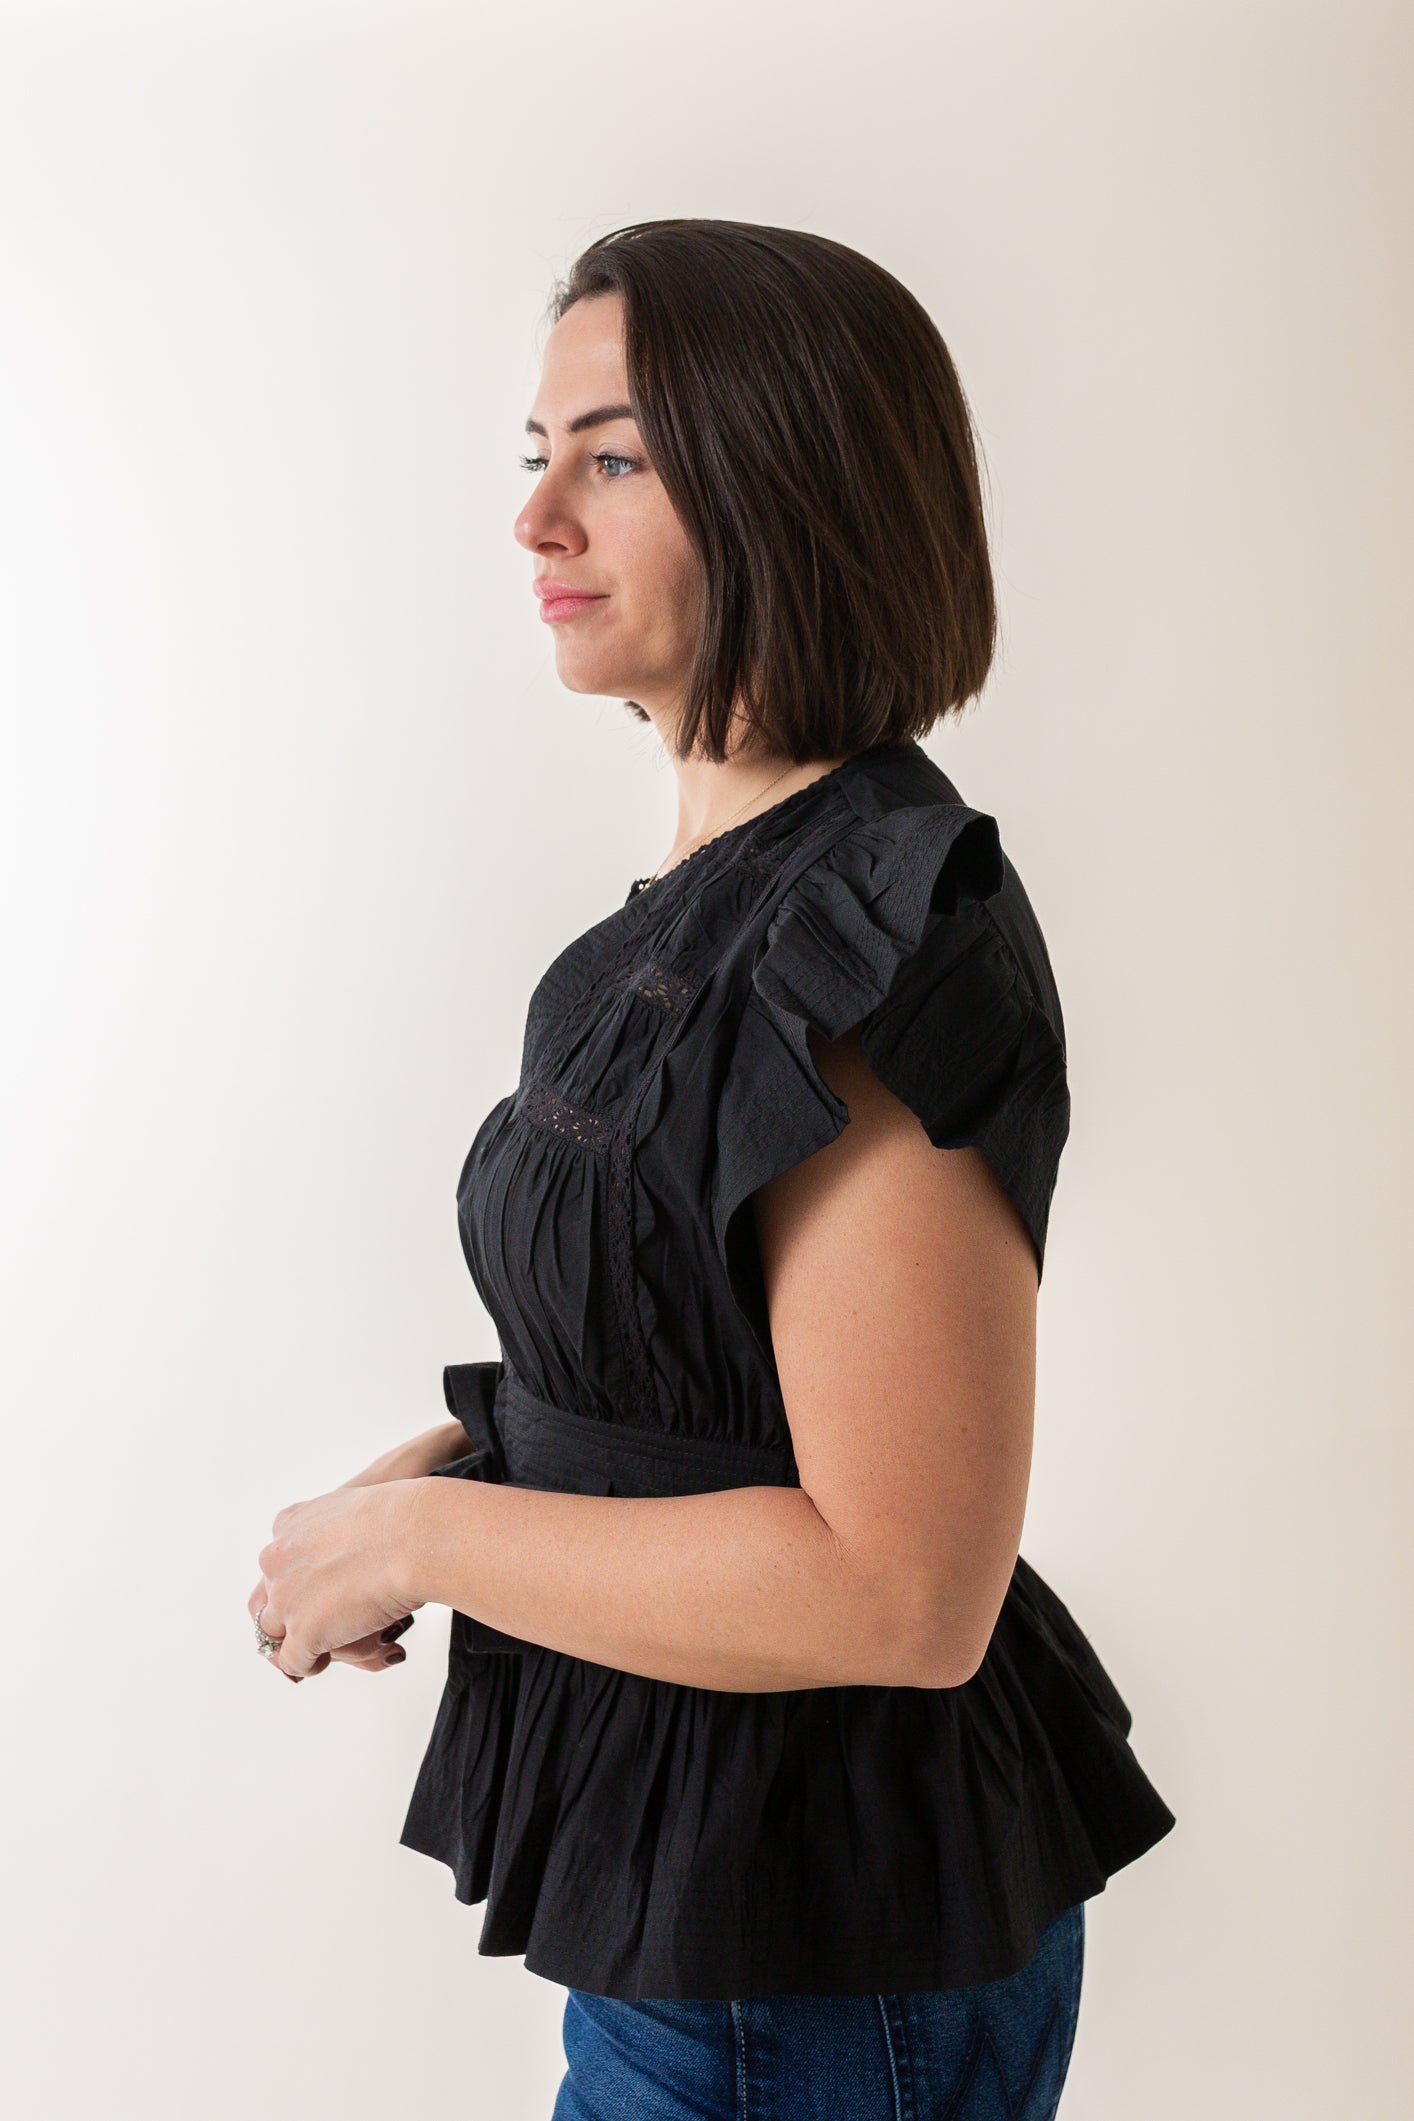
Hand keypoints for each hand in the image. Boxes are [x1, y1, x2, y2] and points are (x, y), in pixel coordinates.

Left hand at [250, 1479, 427, 1681]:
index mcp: (289, 1524)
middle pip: (271, 1600)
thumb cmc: (401, 1518)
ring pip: (275, 1633)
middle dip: (294, 1615)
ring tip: (334, 1644)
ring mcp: (287, 1598)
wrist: (412, 1535)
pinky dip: (309, 1665)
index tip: (319, 1594)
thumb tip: (354, 1539)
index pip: (275, 1565)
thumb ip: (340, 1524)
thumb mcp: (356, 1503)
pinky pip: (293, 1662)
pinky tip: (329, 1659)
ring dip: (301, 1641)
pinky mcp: (304, 1631)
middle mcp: (278, 1560)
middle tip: (324, 1624)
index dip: (297, 1585)